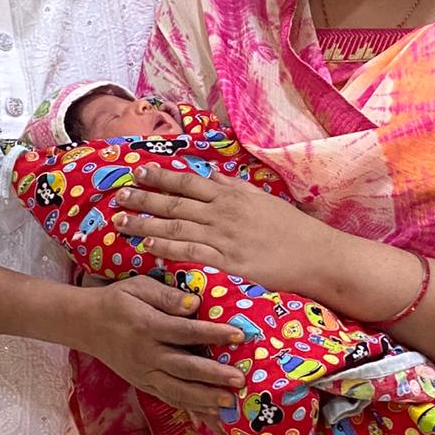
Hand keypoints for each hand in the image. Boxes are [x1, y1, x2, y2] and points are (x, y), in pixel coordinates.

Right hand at [75, 274, 246, 412]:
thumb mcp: (138, 287)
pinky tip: (212, 414)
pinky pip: (170, 398)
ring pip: (177, 390)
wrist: (85, 324)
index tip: (238, 334)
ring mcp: (144, 373)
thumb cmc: (118, 301)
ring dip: (205, 399)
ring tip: (231, 404)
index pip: (184, 331)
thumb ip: (166, 295)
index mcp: (147, 326)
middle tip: (240, 379)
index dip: (212, 333)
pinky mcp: (143, 384)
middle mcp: (146, 354)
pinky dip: (191, 408)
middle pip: (184, 367)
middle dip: (213, 375)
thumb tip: (194, 303)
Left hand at [110, 164, 328, 294]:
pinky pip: (191, 252)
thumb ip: (236, 187)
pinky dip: (167, 248)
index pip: (187, 182)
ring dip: (145, 224)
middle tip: (118, 197)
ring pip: (176, 228)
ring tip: (120, 223)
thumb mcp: (262, 199)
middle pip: (174, 204)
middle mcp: (223, 212)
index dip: (159, 177)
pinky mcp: (228, 262)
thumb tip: (214, 176)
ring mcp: (224, 237)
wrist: (316, 255)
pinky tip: (147, 247)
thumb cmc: (291, 228)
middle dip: (143, 200)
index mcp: (231, 195)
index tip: (136, 173)